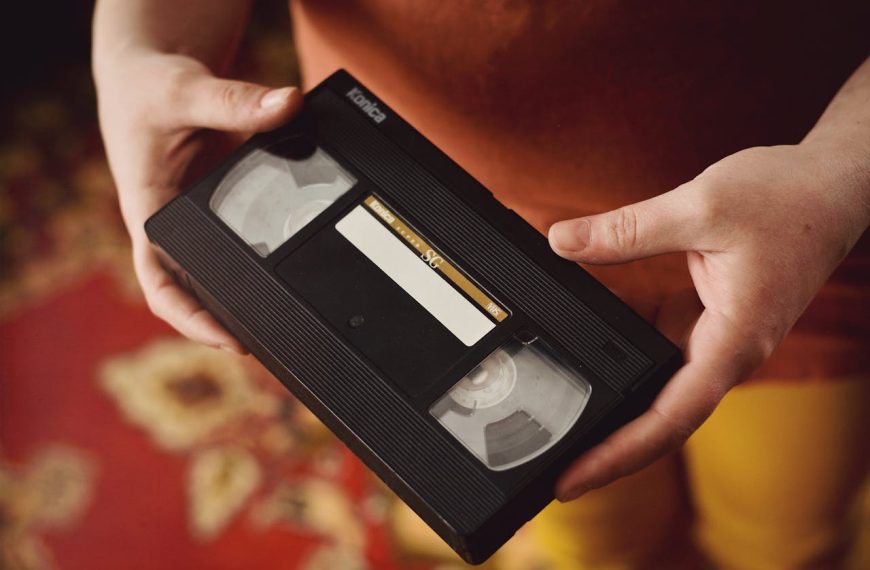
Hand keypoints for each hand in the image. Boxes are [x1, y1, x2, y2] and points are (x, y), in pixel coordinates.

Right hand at [96, 50, 301, 351]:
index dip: (191, 319)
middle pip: (193, 292)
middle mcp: (170, 225)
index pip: (160, 284)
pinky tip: (293, 272)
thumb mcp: (187, 91)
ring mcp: (195, 220)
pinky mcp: (217, 208)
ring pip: (215, 274)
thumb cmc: (149, 88)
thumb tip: (289, 105)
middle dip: (225, 323)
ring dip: (243, 299)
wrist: (149, 75)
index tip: (229, 340)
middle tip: (275, 343)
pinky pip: (237, 245)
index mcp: (148, 211)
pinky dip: (258, 263)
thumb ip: (236, 101)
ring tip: (289, 323)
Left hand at [548, 142, 868, 500]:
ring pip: (656, 382)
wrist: (830, 185)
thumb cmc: (788, 198)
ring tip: (560, 413)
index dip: (618, 454)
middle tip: (553, 465)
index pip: (669, 418)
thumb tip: (561, 241)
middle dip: (607, 443)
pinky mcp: (708, 317)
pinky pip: (657, 341)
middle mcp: (726, 351)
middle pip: (659, 416)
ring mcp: (716, 337)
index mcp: (734, 342)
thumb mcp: (699, 206)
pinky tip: (582, 332)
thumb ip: (625, 229)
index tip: (574, 477)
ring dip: (612, 396)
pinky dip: (620, 340)